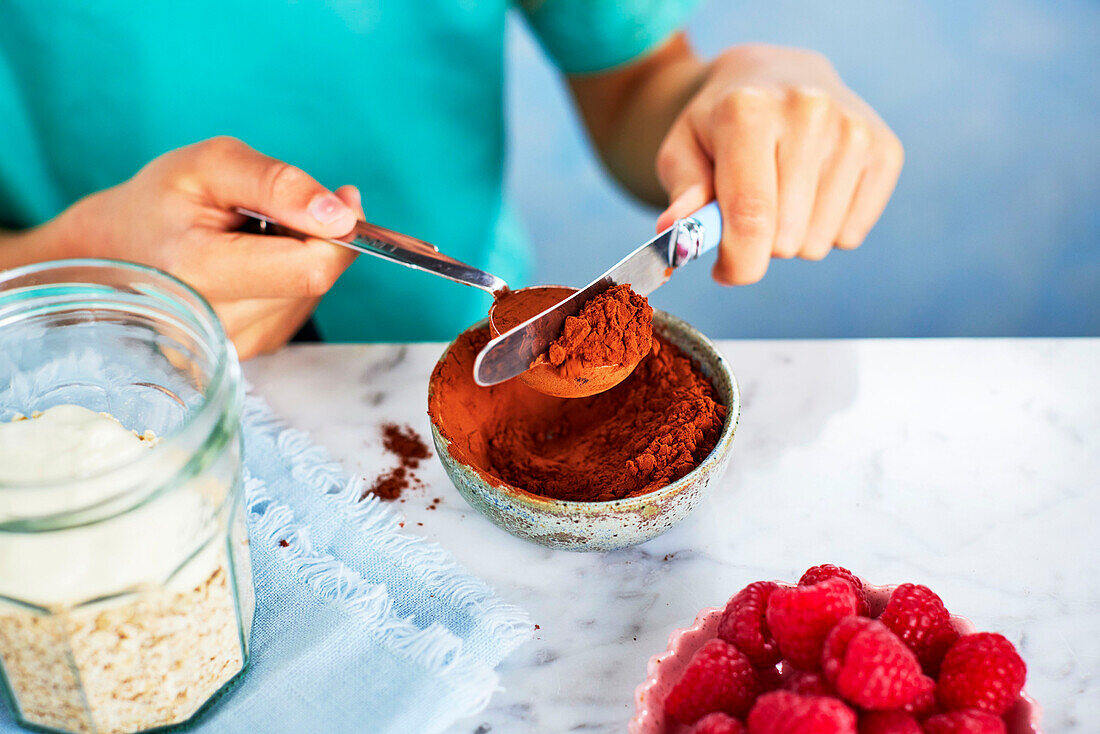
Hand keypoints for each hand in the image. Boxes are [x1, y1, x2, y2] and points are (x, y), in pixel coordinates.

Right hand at [51, 137, 360, 357]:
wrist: (120, 246)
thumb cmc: (161, 201)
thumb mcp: (211, 164)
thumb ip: (279, 183)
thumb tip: (341, 216)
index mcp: (200, 272)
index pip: (309, 269)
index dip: (339, 235)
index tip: (341, 201)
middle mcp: (214, 323)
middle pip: (314, 282)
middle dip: (315, 240)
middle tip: (277, 212)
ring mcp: (230, 346)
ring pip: (310, 297)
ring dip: (300, 260)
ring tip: (253, 238)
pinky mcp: (244, 351)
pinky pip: (297, 310)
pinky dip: (289, 281)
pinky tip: (253, 265)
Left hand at [654, 44, 903, 283]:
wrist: (775, 74)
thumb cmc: (720, 124)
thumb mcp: (683, 149)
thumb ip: (682, 193)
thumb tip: (674, 233)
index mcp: (748, 110)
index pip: (751, 216)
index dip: (737, 263)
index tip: (724, 271)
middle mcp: (809, 112)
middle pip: (786, 238)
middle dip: (760, 245)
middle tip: (749, 213)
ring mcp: (853, 129)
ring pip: (820, 242)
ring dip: (793, 237)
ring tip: (780, 196)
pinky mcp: (884, 149)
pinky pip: (851, 234)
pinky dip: (828, 229)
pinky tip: (812, 193)